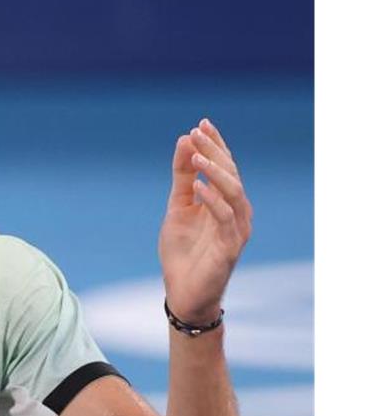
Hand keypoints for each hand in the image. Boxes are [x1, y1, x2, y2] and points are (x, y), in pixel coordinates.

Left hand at [159, 117, 252, 324]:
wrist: (183, 292)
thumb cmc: (183, 251)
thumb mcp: (178, 207)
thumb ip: (182, 177)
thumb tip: (184, 140)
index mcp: (225, 201)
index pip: (225, 166)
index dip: (216, 144)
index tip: (201, 123)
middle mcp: (237, 212)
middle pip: (231, 174)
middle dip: (215, 151)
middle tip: (197, 132)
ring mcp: (236, 230)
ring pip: (234, 192)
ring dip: (215, 171)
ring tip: (196, 154)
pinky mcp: (231, 247)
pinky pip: (225, 218)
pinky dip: (212, 199)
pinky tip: (197, 185)